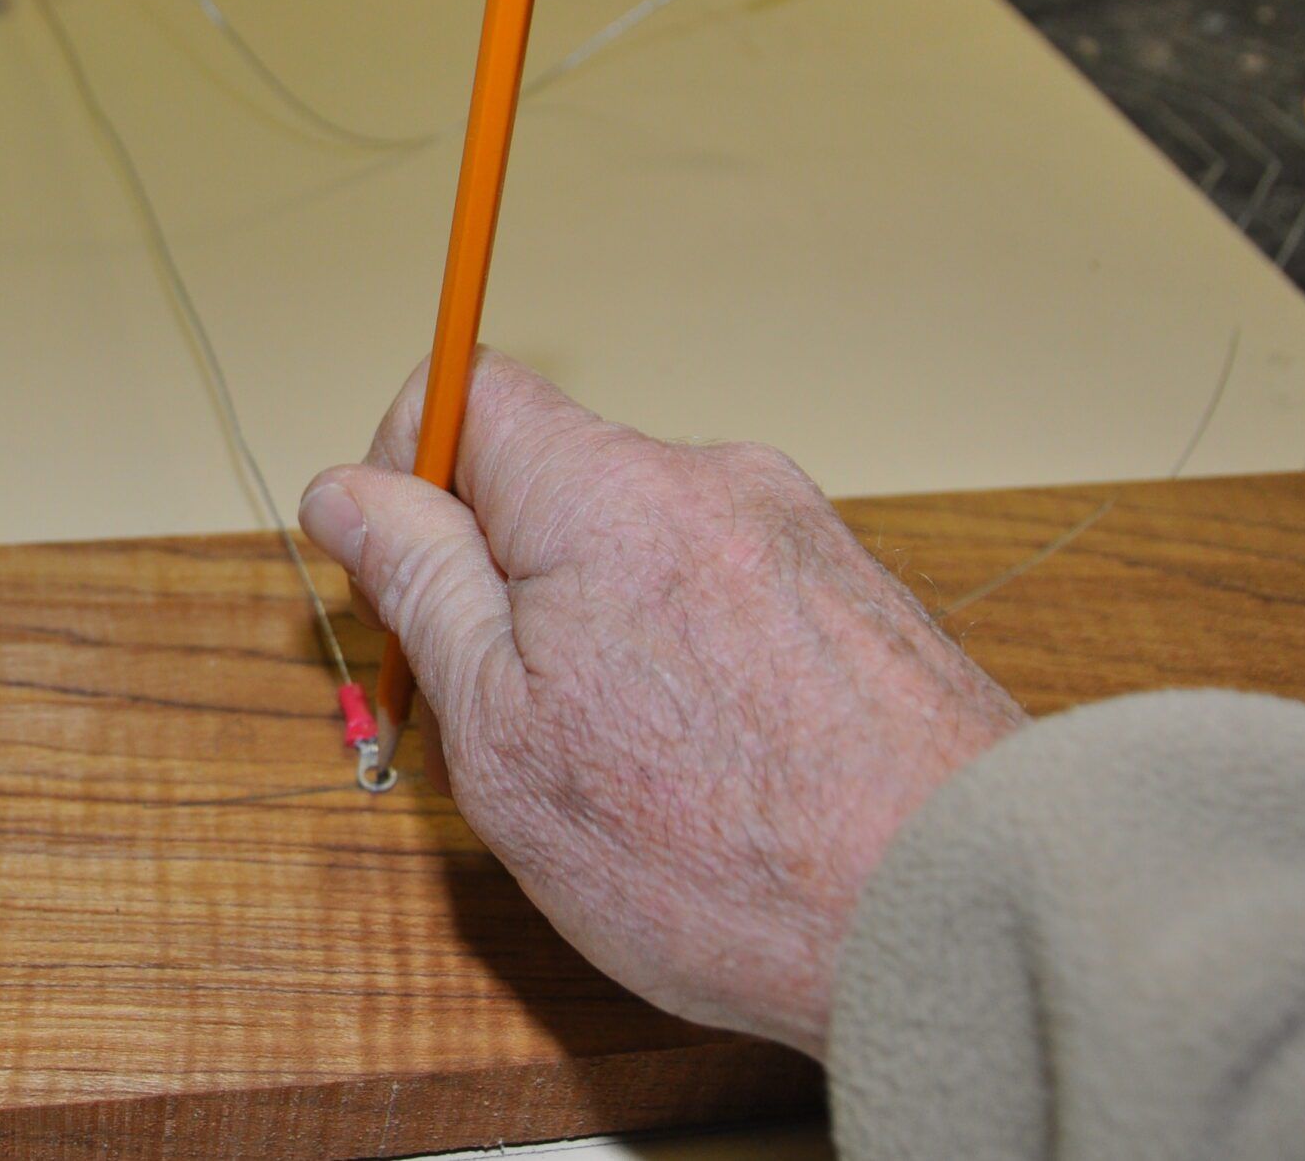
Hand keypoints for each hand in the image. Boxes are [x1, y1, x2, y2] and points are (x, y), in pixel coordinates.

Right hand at [297, 353, 1024, 1056]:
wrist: (956, 915)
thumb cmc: (721, 852)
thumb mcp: (503, 731)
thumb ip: (421, 586)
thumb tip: (348, 491)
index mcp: (605, 491)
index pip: (466, 389)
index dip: (409, 472)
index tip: (408, 580)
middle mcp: (711, 481)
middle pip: (554, 482)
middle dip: (508, 583)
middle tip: (518, 723)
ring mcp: (797, 535)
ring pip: (639, 550)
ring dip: (602, 633)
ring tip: (636, 772)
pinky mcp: (855, 596)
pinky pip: (724, 597)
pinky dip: (691, 663)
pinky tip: (716, 772)